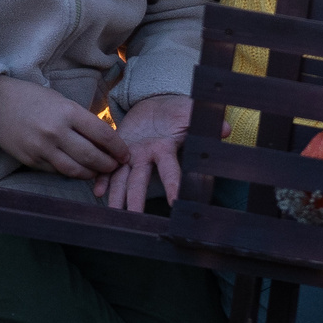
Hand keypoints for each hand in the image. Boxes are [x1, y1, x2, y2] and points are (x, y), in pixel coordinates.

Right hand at [0, 74, 129, 179]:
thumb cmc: (32, 98)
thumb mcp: (61, 101)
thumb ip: (80, 120)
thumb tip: (104, 139)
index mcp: (68, 112)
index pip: (102, 134)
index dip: (118, 147)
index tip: (125, 154)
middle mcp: (56, 132)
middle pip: (91, 156)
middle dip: (109, 164)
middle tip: (117, 166)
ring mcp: (42, 148)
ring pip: (75, 169)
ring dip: (92, 173)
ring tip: (100, 172)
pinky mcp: (31, 160)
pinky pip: (57, 171)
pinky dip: (71, 173)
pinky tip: (79, 171)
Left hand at [99, 92, 191, 208]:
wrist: (157, 104)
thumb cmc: (176, 111)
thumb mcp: (189, 111)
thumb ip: (201, 119)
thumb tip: (225, 129)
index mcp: (165, 149)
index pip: (171, 171)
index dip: (173, 185)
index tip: (175, 202)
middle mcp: (147, 157)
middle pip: (140, 181)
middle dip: (136, 199)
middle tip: (134, 218)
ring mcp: (132, 155)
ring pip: (122, 178)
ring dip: (116, 196)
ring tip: (112, 212)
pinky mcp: (119, 150)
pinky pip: (109, 168)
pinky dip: (102, 179)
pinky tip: (97, 191)